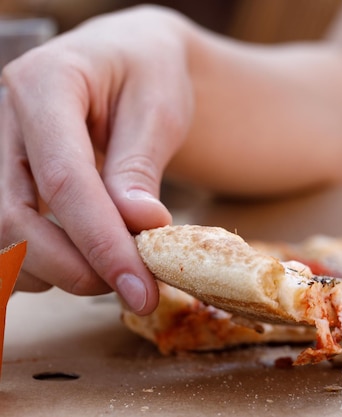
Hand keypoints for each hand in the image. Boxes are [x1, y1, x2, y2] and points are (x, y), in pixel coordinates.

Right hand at [0, 6, 193, 313]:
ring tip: (117, 273)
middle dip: (74, 267)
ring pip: (1, 234)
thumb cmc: (148, 75)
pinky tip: (86, 264)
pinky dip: (42, 264)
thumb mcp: (158, 109)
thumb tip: (139, 226)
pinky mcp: (5, 175)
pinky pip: (5, 235)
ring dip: (57, 271)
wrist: (129, 59)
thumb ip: (139, 167)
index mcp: (45, 84)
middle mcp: (6, 117)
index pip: (63, 179)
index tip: (140, 286)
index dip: (100, 241)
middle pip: (14, 216)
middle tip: (135, 288)